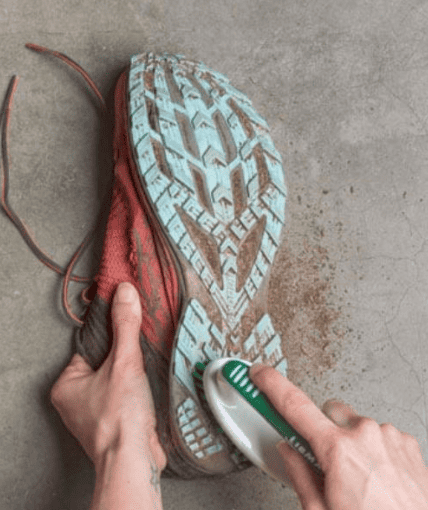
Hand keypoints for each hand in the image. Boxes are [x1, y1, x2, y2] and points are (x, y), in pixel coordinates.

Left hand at [50, 282, 166, 472]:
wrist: (135, 460)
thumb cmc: (119, 417)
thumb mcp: (124, 361)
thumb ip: (125, 325)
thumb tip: (124, 291)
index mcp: (66, 384)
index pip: (90, 345)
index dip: (111, 334)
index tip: (129, 324)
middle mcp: (76, 399)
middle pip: (105, 361)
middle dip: (125, 354)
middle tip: (140, 349)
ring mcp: (94, 411)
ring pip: (117, 377)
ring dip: (133, 371)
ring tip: (146, 366)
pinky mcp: (113, 421)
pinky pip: (125, 393)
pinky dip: (137, 387)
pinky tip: (149, 383)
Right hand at [249, 364, 427, 509]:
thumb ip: (300, 476)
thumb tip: (289, 452)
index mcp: (339, 450)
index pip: (295, 406)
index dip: (272, 385)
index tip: (260, 374)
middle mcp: (366, 434)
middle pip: (328, 412)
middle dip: (321, 431)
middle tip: (323, 462)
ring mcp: (390, 436)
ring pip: (355, 424)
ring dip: (349, 442)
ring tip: (357, 479)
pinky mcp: (407, 443)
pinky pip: (379, 434)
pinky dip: (372, 449)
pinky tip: (376, 477)